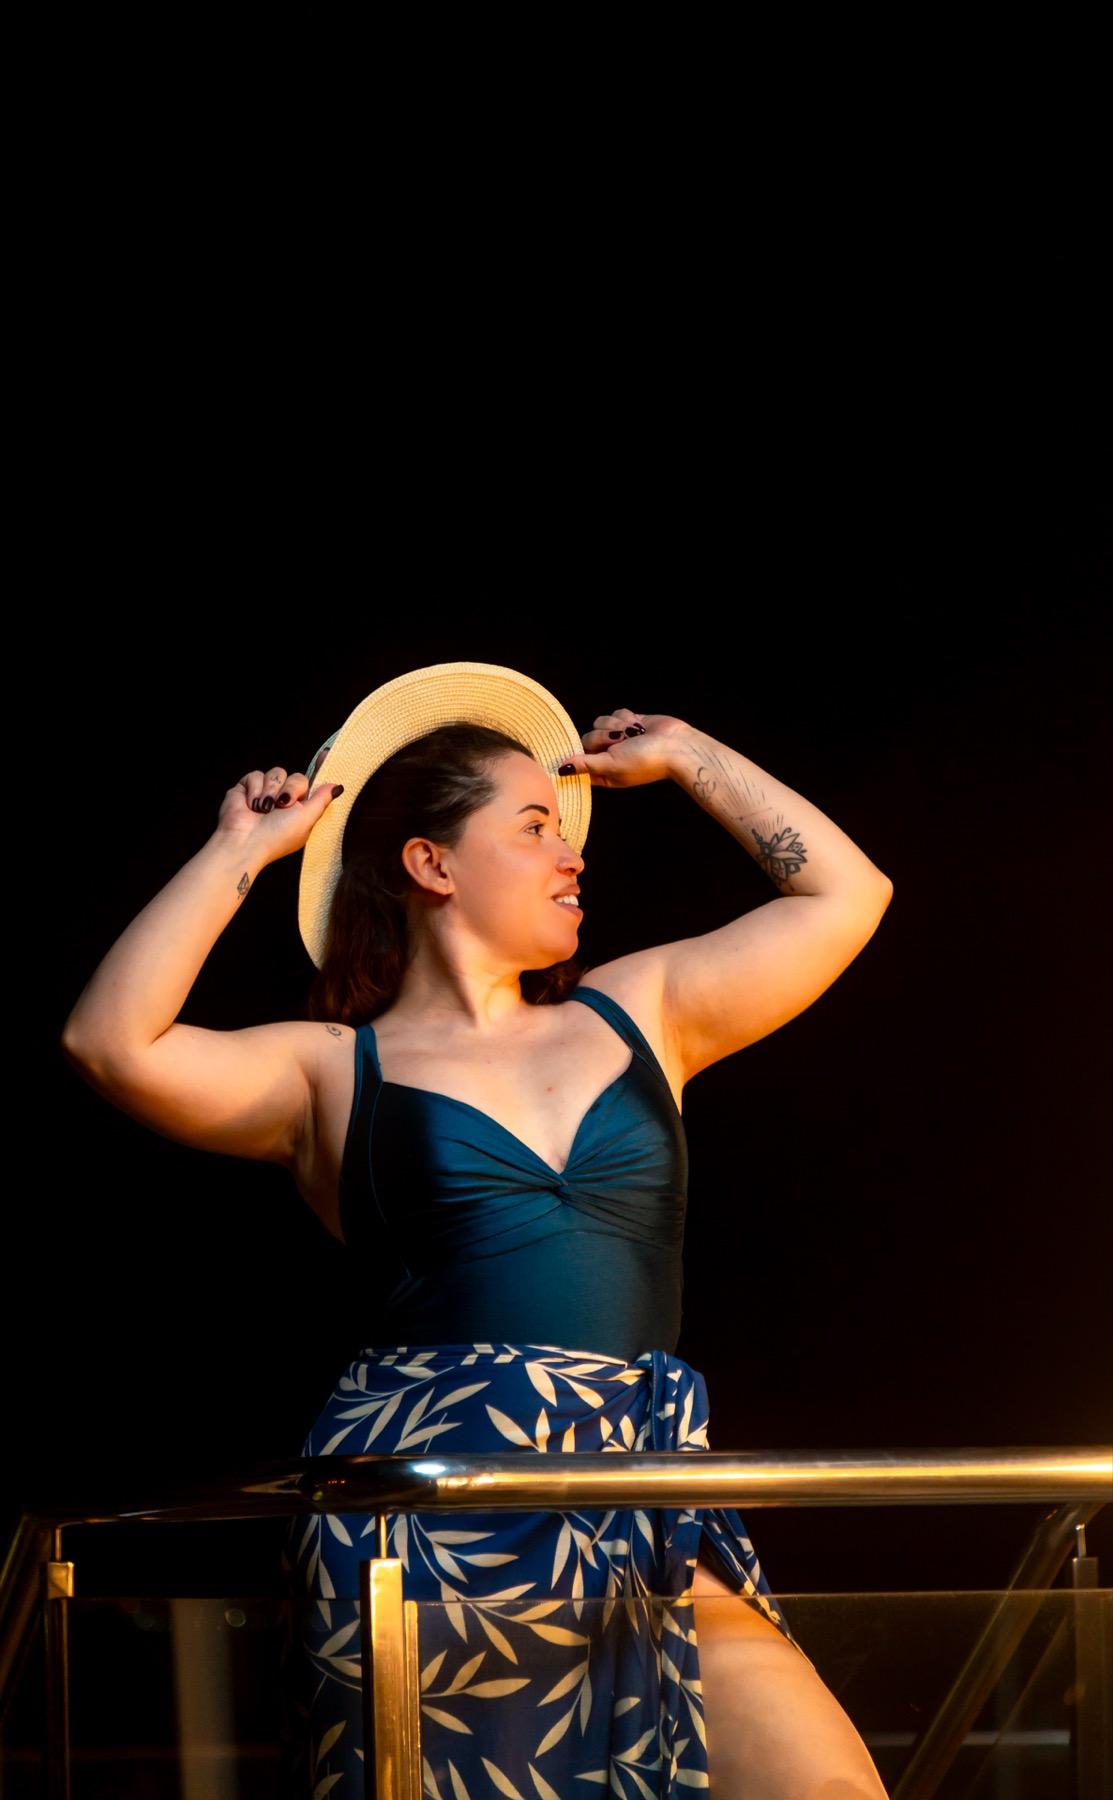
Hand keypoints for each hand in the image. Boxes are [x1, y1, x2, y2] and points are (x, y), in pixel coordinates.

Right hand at [214, 765, 341, 863]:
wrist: (246, 841)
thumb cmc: (277, 836)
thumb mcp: (307, 819)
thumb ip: (322, 800)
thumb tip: (337, 787)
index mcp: (300, 808)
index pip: (312, 784)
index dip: (319, 768)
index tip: (326, 754)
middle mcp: (284, 799)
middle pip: (297, 776)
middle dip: (291, 790)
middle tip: (282, 805)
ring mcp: (265, 793)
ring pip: (277, 773)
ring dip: (271, 791)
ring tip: (264, 809)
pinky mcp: (247, 788)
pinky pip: (256, 774)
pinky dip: (255, 790)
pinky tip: (252, 805)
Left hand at [560, 710, 687, 788]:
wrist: (675, 746)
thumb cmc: (645, 761)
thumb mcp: (611, 766)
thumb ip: (585, 765)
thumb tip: (561, 770)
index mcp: (603, 772)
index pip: (578, 761)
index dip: (578, 755)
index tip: (582, 752)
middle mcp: (609, 755)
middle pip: (588, 738)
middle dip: (604, 737)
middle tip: (621, 742)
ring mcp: (618, 737)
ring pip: (600, 722)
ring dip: (617, 726)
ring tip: (634, 734)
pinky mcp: (628, 721)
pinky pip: (615, 712)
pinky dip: (626, 717)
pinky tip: (639, 726)